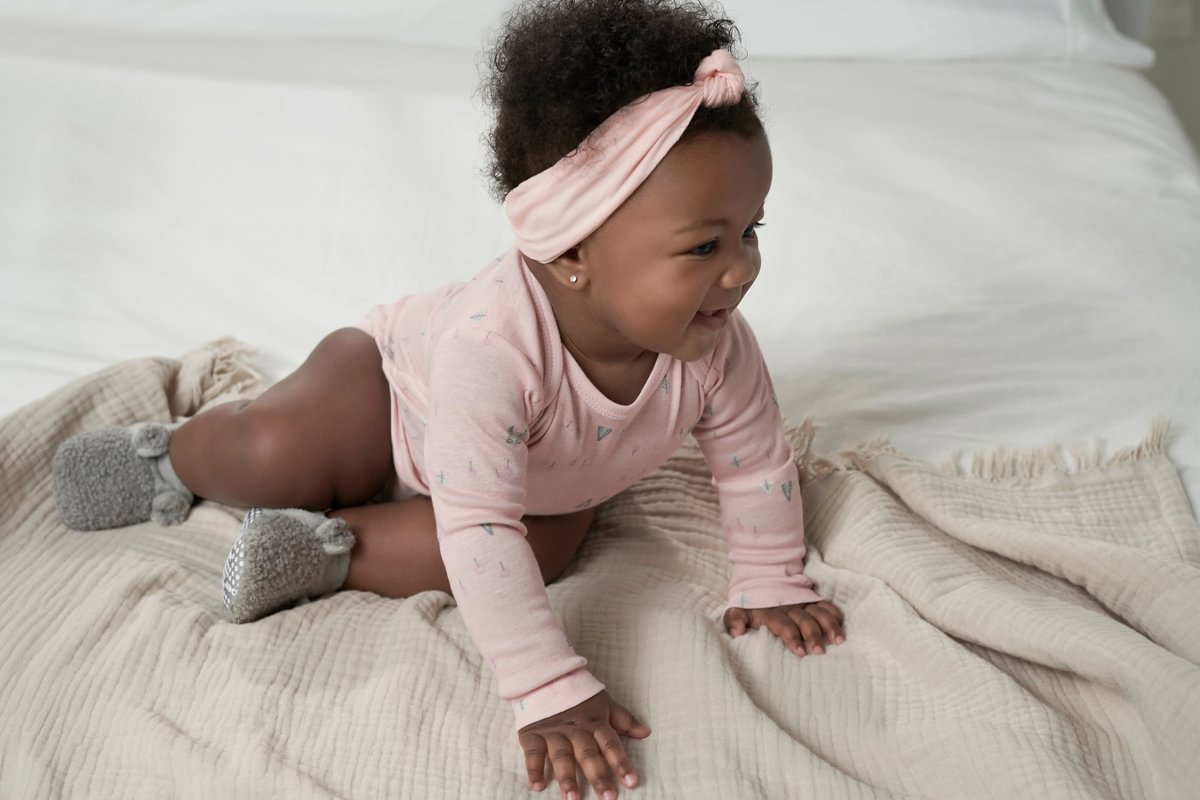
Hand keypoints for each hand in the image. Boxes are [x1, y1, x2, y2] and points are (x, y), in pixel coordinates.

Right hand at [518, 690, 650, 799]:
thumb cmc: (577, 694)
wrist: (543, 676)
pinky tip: (537, 786)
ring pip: (562, 757)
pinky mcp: (532, 735)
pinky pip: (533, 754)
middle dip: (598, 776)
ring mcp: (553, 733)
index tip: (631, 782)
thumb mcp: (603, 703)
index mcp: (594, 723)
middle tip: (608, 797)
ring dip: (567, 778)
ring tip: (573, 798)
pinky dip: (534, 769)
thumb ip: (623, 720)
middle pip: (588, 754)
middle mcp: (575, 730)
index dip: (621, 763)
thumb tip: (646, 733)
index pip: (611, 745)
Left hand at [723, 599, 845, 655]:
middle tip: (819, 651)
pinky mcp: (811, 600)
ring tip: (839, 640)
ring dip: (829, 625)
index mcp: (771, 612)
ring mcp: (802, 603)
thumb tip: (738, 631)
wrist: (760, 577)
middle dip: (813, 635)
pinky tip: (841, 625)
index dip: (791, 637)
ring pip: (818, 612)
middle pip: (804, 620)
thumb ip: (734, 620)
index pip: (783, 625)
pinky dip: (834, 613)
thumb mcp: (737, 609)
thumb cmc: (750, 603)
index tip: (800, 651)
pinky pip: (826, 605)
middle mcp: (789, 607)